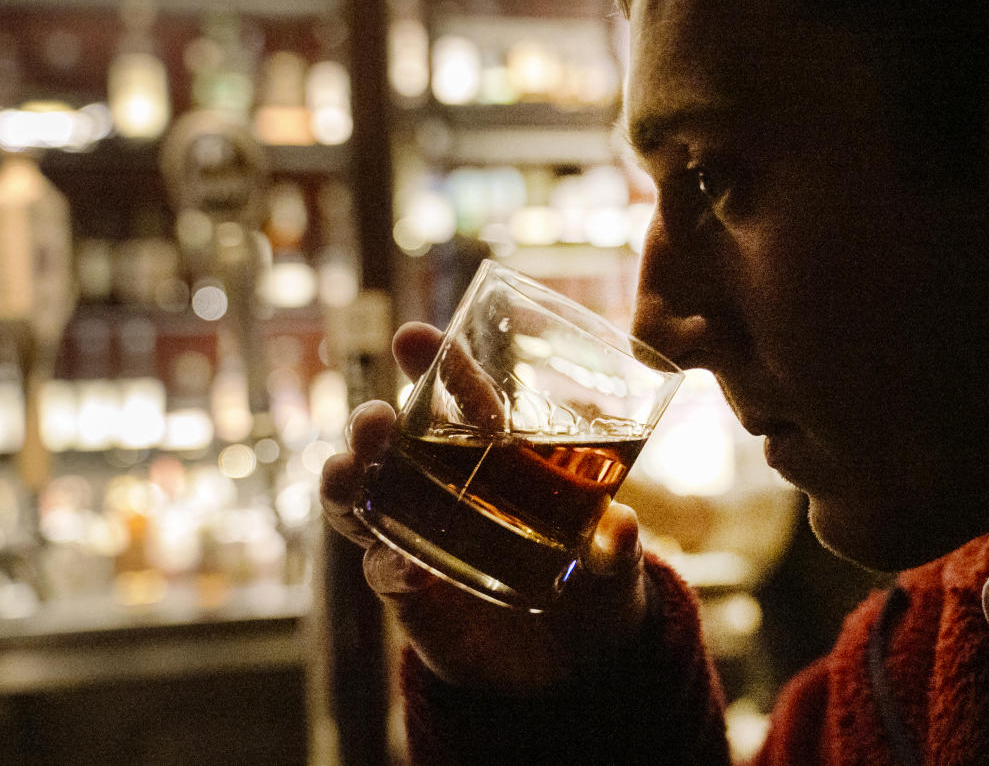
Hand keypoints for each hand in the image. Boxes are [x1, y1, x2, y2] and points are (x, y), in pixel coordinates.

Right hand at [319, 322, 650, 694]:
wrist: (571, 668)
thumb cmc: (596, 590)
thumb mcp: (614, 568)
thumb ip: (614, 549)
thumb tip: (621, 527)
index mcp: (500, 459)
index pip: (464, 400)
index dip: (438, 367)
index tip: (413, 339)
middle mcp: (450, 488)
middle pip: (397, 442)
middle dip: (375, 423)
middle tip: (376, 418)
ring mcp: (422, 537)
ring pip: (367, 499)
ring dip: (352, 481)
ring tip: (348, 470)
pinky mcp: (410, 591)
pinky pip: (384, 570)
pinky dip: (387, 563)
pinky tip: (401, 566)